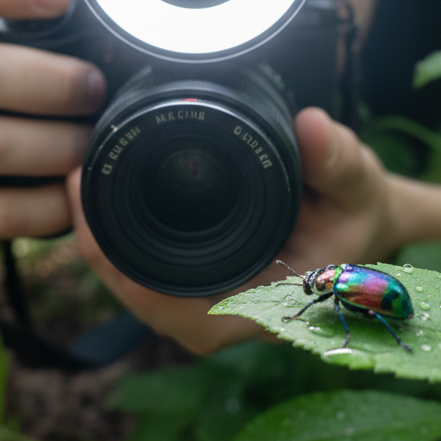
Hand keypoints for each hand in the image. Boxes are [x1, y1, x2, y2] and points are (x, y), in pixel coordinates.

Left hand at [71, 106, 402, 353]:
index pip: (165, 307)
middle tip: (75, 180)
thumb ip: (336, 159)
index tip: (91, 208)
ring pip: (135, 282)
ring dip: (103, 239)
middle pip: (135, 294)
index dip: (116, 266)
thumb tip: (310, 127)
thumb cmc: (359, 213)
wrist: (365, 221)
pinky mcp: (200, 278)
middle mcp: (223, 313)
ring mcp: (208, 299)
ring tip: (81, 181)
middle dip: (96, 245)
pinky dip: (121, 235)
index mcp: (257, 308)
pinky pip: (146, 267)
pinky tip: (103, 194)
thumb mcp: (358, 182)